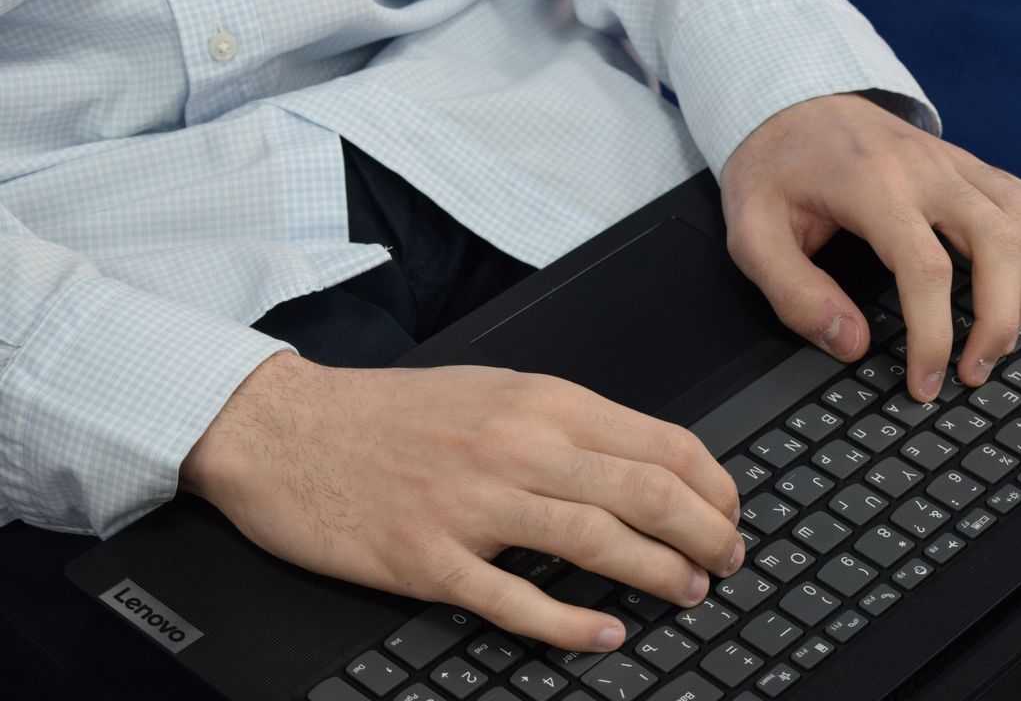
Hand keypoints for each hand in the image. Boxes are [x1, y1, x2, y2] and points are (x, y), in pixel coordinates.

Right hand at [180, 353, 743, 652]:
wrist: (285, 428)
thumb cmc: (393, 413)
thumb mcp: (494, 391)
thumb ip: (568, 423)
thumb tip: (647, 464)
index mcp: (540, 401)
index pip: (661, 442)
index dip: (714, 485)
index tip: (730, 511)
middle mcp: (516, 446)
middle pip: (646, 494)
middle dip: (707, 535)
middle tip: (727, 561)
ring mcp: (472, 505)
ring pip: (597, 543)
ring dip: (660, 575)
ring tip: (689, 592)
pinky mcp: (428, 559)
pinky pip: (517, 600)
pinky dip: (572, 624)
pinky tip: (607, 634)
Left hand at [721, 93, 1020, 400]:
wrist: (792, 103)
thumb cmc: (774, 172)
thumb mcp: (752, 235)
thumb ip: (794, 293)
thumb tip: (852, 343)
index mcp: (871, 185)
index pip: (925, 268)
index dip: (933, 335)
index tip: (925, 382)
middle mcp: (925, 168)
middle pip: (996, 243)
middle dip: (997, 320)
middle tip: (974, 372)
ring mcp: (954, 161)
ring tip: (998, 342)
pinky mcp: (969, 164)